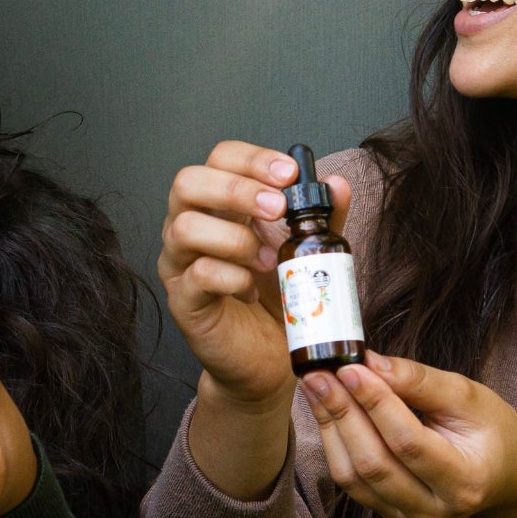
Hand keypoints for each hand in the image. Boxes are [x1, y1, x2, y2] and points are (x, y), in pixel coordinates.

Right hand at [156, 141, 352, 407]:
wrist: (269, 359)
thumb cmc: (279, 299)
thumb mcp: (308, 252)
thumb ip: (321, 218)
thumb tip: (336, 183)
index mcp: (219, 205)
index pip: (219, 159)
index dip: (252, 158)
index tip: (289, 174)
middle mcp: (189, 226)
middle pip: (187, 182)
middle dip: (237, 189)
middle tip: (278, 209)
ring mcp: (180, 264)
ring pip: (184, 227)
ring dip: (236, 238)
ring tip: (269, 261)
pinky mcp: (183, 302)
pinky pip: (196, 276)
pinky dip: (232, 277)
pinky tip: (253, 289)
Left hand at [303, 352, 516, 517]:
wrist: (503, 471)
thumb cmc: (489, 429)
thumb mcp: (467, 395)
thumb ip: (419, 380)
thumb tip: (370, 362)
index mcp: (465, 480)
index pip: (408, 442)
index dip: (375, 404)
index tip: (349, 368)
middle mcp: (436, 510)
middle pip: (374, 464)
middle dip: (342, 413)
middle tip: (319, 373)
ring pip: (354, 477)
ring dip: (331, 427)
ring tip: (317, 386)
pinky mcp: (391, 515)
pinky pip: (352, 483)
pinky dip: (335, 443)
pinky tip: (329, 410)